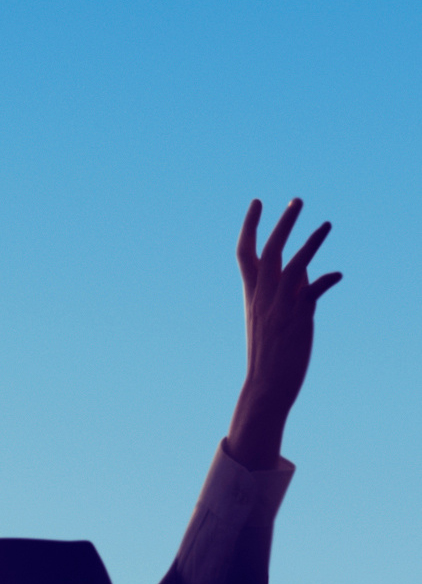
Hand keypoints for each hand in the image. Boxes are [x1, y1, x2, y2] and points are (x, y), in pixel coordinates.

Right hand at [228, 199, 338, 468]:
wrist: (266, 384)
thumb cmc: (271, 353)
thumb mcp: (275, 316)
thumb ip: (290, 290)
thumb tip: (310, 270)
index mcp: (252, 293)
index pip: (245, 252)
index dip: (250, 225)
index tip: (257, 202)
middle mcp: (263, 295)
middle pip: (270, 249)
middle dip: (283, 223)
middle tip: (297, 199)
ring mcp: (279, 305)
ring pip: (293, 264)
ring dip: (311, 241)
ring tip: (327, 223)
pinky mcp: (298, 317)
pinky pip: (312, 290)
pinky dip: (325, 279)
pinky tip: (338, 275)